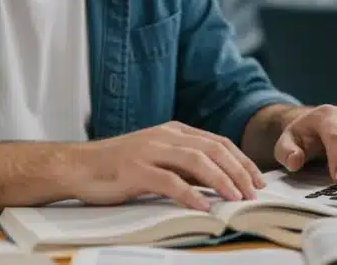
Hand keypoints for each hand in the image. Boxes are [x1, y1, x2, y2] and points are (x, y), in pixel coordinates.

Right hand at [68, 121, 263, 211]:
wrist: (79, 166)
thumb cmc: (118, 166)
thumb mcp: (158, 158)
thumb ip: (184, 165)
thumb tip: (218, 180)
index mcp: (173, 131)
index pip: (218, 142)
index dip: (241, 161)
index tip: (257, 179)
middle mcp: (165, 137)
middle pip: (213, 149)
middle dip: (238, 171)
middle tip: (254, 192)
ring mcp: (150, 151)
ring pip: (196, 161)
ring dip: (221, 180)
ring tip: (236, 197)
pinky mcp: (135, 170)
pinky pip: (169, 181)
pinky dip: (190, 194)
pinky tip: (202, 206)